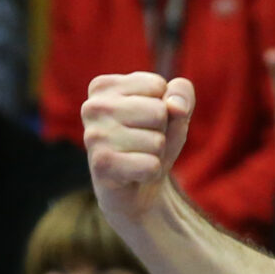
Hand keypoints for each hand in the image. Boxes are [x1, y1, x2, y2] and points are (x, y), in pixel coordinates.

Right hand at [82, 72, 193, 225]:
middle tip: (143, 142)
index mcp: (104, 86)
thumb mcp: (175, 109)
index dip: (164, 107)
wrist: (137, 187)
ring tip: (138, 157)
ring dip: (156, 153)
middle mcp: (92, 107)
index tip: (145, 121)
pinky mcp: (101, 164)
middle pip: (158, 112)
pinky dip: (152, 172)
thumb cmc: (152, 139)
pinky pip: (151, 165)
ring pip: (157, 141)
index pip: (158, 86)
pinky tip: (135, 174)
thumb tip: (175, 107)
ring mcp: (93, 136)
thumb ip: (182, 93)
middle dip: (161, 131)